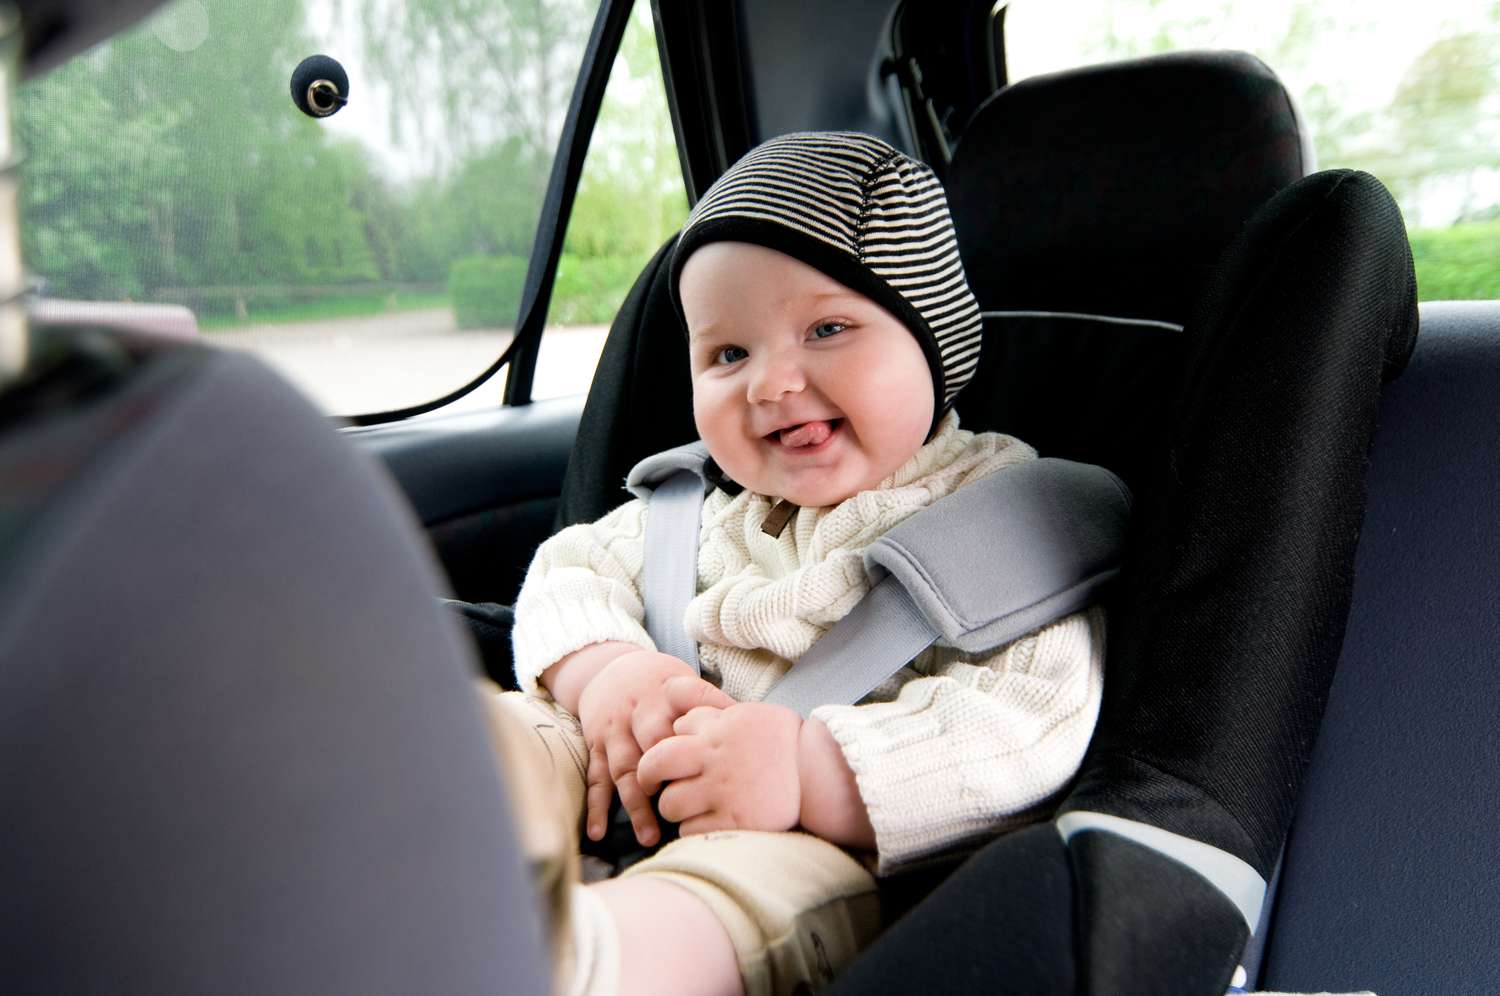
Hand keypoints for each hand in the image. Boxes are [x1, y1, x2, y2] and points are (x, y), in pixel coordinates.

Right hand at [576, 650, 732, 845]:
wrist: (609, 668)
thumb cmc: (659, 684)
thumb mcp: (685, 683)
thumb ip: (714, 706)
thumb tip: (753, 728)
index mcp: (667, 694)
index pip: (684, 710)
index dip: (696, 734)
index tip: (711, 763)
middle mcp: (638, 711)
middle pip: (651, 741)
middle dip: (666, 773)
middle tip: (684, 806)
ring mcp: (615, 731)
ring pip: (624, 768)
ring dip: (636, 804)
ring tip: (649, 836)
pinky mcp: (596, 745)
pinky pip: (596, 778)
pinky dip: (596, 806)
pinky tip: (599, 833)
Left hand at [636, 701, 803, 834]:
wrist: (818, 772)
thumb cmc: (780, 741)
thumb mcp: (743, 712)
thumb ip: (706, 709)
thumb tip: (672, 706)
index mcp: (717, 731)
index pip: (668, 736)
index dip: (662, 750)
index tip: (667, 762)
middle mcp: (715, 760)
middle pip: (655, 767)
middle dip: (649, 777)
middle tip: (655, 785)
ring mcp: (723, 792)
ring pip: (670, 804)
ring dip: (675, 807)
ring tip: (691, 805)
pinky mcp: (734, 822)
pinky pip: (690, 831)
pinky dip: (693, 829)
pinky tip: (709, 821)